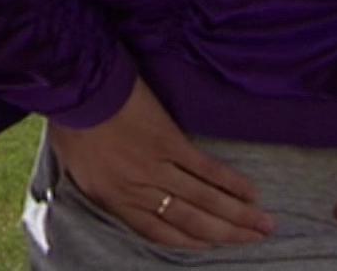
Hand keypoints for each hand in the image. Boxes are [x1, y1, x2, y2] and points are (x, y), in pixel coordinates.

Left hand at [47, 77, 273, 249]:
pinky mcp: (170, 142)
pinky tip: (251, 193)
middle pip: (191, 220)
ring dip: (238, 215)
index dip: (189, 243)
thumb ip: (100, 184)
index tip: (213, 248)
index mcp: (114, 199)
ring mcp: (158, 166)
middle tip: (257, 241)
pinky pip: (205, 168)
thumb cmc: (71, 123)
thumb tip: (115, 191)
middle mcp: (140, 189)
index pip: (158, 232)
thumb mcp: (75, 166)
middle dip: (227, 234)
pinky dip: (230, 183)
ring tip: (264, 225)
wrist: (79, 89)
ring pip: (204, 199)